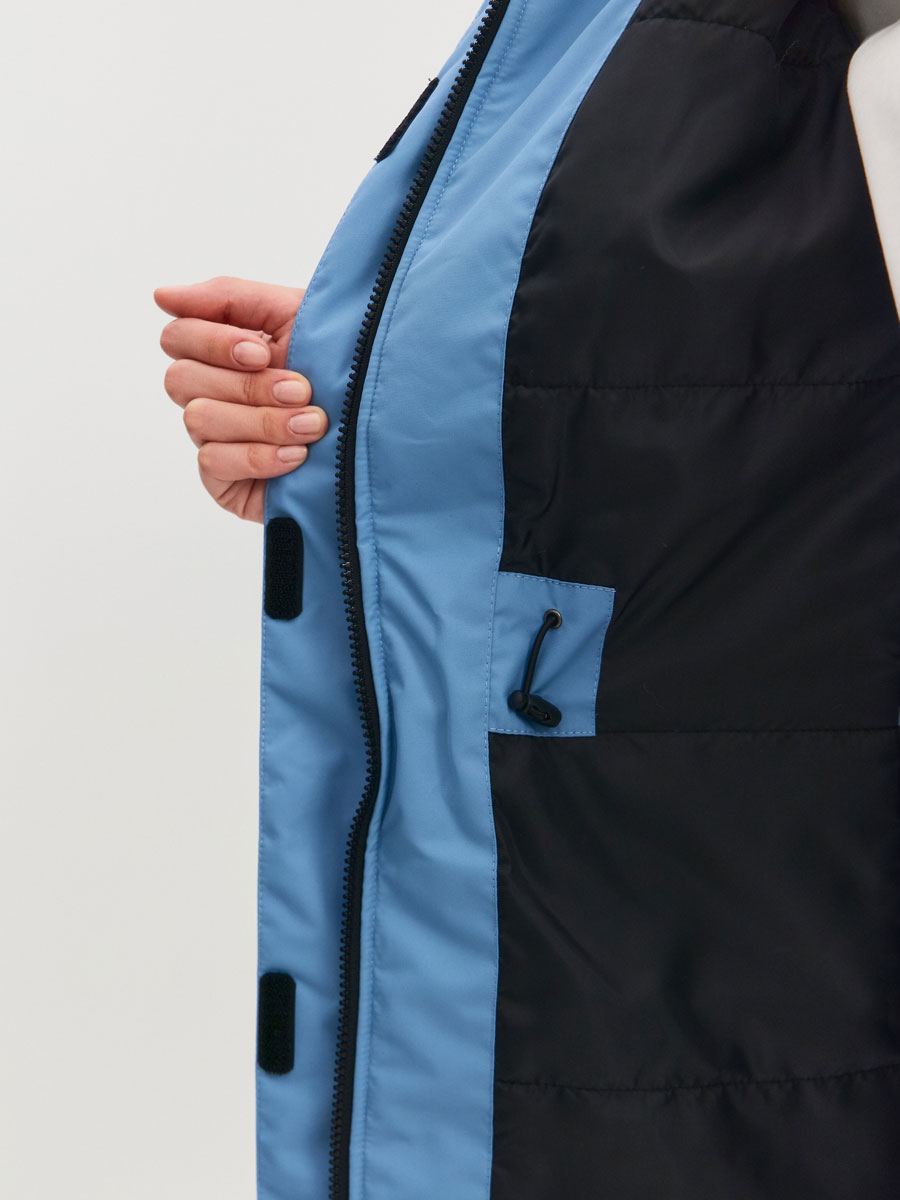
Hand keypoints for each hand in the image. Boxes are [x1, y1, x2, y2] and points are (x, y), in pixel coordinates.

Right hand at [155, 276, 326, 522]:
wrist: (383, 430)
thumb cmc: (343, 368)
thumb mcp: (295, 317)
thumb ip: (229, 298)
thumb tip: (161, 295)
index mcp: (222, 351)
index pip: (178, 336)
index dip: (213, 342)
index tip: (260, 352)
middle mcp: (211, 393)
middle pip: (181, 378)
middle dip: (247, 384)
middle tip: (301, 390)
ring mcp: (215, 438)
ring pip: (199, 419)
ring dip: (261, 420)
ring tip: (312, 425)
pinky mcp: (225, 481)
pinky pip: (213, 463)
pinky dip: (258, 456)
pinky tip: (296, 457)